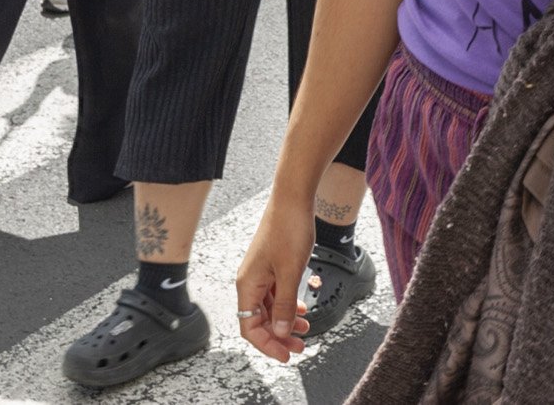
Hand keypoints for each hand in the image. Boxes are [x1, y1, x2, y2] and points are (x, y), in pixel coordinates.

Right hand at [234, 205, 314, 361]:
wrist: (293, 197)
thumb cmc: (289, 229)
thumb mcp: (290, 272)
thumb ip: (285, 305)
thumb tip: (281, 333)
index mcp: (248, 285)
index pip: (250, 327)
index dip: (267, 344)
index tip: (286, 355)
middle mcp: (250, 281)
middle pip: (259, 320)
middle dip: (279, 336)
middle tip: (300, 347)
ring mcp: (261, 273)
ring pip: (270, 308)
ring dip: (285, 322)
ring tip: (305, 330)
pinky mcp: (271, 265)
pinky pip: (276, 294)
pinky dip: (288, 305)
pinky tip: (301, 310)